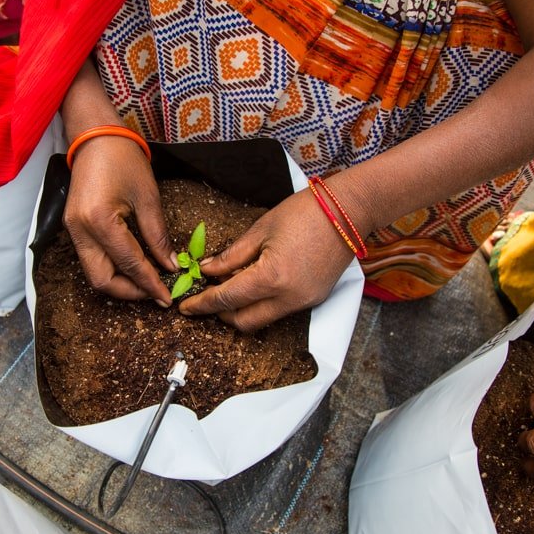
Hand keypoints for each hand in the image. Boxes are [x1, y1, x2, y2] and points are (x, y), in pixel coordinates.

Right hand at [63, 135, 175, 305]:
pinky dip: (112, 268)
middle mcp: (80, 230)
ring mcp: (73, 230)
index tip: (168, 298)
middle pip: (102, 280)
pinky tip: (133, 266)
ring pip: (94, 273)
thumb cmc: (123, 159)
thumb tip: (170, 265)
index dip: (151, 284)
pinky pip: (92, 259)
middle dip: (130, 292)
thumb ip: (157, 235)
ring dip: (121, 282)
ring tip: (148, 282)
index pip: (129, 264)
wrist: (95, 137)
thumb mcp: (147, 197)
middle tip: (156, 293)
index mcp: (99, 220)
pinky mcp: (73, 228)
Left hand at [179, 187, 355, 331]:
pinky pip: (280, 311)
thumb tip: (208, 271)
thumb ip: (231, 256)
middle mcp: (288, 298)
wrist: (348, 211)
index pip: (226, 300)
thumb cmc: (304, 212)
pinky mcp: (314, 299)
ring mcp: (304, 302)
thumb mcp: (260, 230)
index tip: (185, 306)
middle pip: (244, 321)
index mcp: (271, 278)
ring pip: (262, 319)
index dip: (202, 304)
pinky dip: (262, 303)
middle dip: (221, 314)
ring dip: (242, 309)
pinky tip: (256, 283)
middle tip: (206, 298)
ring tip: (231, 286)